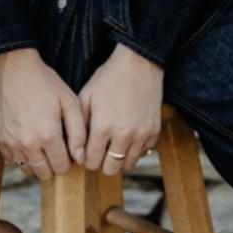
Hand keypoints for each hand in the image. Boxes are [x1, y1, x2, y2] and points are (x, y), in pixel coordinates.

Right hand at [0, 47, 86, 180]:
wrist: (13, 67)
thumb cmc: (44, 82)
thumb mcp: (69, 101)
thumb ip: (78, 132)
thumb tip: (80, 157)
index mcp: (48, 136)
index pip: (62, 168)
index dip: (68, 160)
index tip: (68, 148)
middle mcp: (28, 144)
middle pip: (45, 174)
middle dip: (53, 165)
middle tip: (56, 148)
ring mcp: (11, 143)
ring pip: (28, 170)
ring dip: (37, 163)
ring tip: (42, 145)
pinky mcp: (0, 139)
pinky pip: (12, 161)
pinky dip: (22, 156)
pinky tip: (28, 141)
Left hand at [77, 42, 162, 174]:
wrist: (139, 62)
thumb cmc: (109, 78)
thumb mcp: (86, 97)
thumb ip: (79, 128)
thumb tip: (78, 155)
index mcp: (102, 126)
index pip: (91, 162)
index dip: (86, 158)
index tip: (87, 150)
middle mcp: (124, 134)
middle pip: (110, 170)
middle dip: (102, 162)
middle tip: (100, 149)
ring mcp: (142, 134)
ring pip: (128, 165)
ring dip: (119, 158)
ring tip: (114, 143)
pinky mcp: (155, 131)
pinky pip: (143, 153)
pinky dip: (135, 149)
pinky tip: (129, 134)